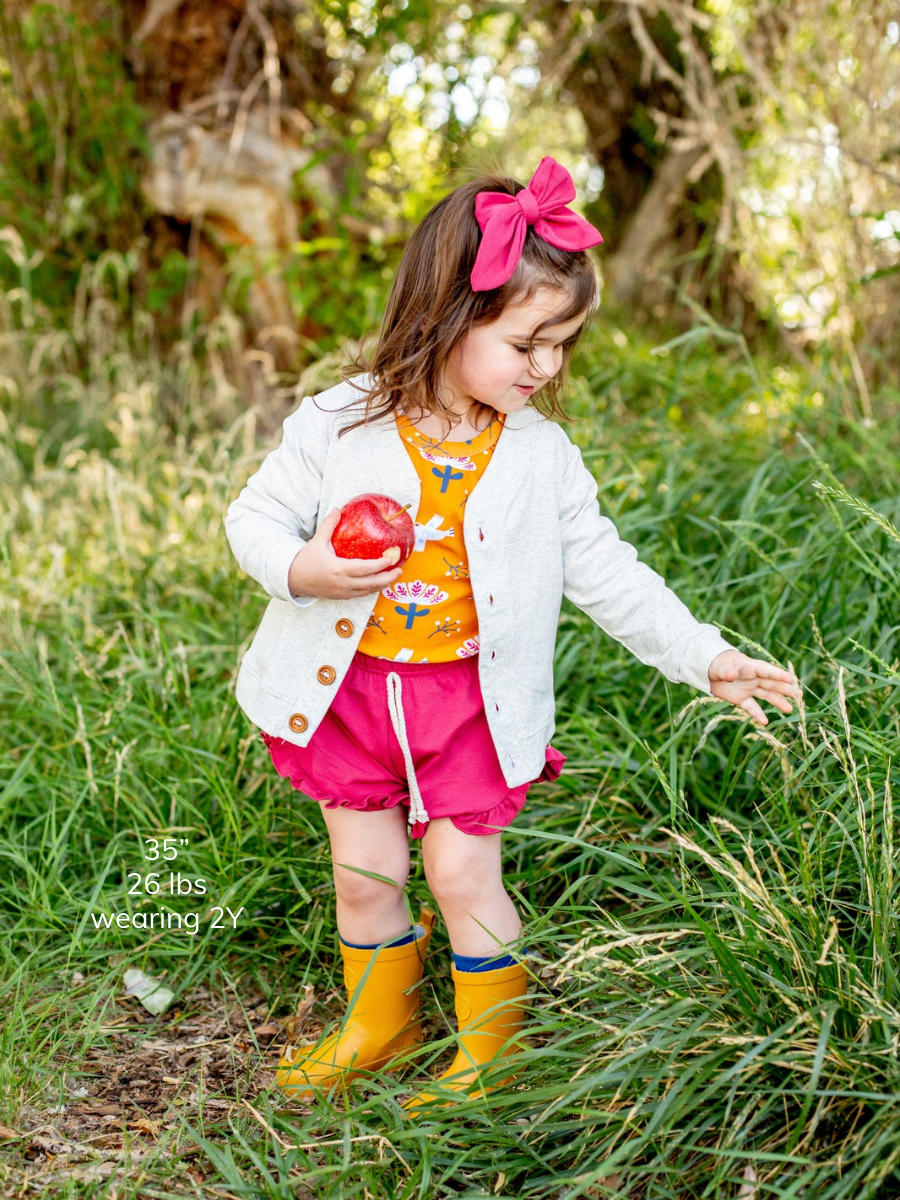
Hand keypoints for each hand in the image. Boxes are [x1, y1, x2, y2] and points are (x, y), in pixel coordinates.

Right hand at [288, 508, 404, 600]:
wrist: (293, 580)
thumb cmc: (306, 560)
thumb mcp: (317, 542)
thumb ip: (328, 526)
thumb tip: (337, 509)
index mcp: (338, 569)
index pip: (365, 569)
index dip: (380, 565)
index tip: (391, 558)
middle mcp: (343, 583)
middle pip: (372, 583)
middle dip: (388, 578)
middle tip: (400, 570)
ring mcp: (343, 592)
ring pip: (368, 591)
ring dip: (382, 584)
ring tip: (393, 576)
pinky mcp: (341, 597)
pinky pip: (361, 594)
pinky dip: (372, 589)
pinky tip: (378, 582)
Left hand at [708, 650, 800, 726]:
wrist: (709, 672)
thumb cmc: (718, 664)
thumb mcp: (720, 666)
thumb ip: (726, 671)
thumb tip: (732, 675)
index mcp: (750, 667)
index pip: (766, 670)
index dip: (778, 674)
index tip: (790, 679)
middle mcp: (753, 678)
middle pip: (772, 683)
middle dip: (785, 689)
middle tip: (799, 695)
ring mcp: (749, 689)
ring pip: (766, 695)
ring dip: (778, 702)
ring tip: (790, 709)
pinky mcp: (742, 699)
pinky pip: (752, 707)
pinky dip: (758, 714)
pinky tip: (765, 722)